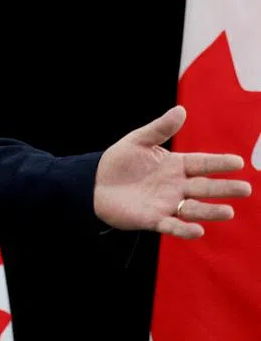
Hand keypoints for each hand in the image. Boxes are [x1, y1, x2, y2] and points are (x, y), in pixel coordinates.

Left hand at [94, 105, 251, 238]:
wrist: (94, 184)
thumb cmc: (119, 161)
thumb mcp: (138, 141)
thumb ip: (160, 128)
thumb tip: (181, 110)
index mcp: (175, 165)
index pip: (202, 163)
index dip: (219, 163)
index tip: (239, 162)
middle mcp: (176, 186)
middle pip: (205, 187)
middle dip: (225, 189)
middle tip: (246, 189)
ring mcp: (166, 204)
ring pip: (193, 208)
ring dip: (210, 211)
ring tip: (228, 212)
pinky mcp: (153, 220)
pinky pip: (172, 226)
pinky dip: (184, 229)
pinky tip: (198, 231)